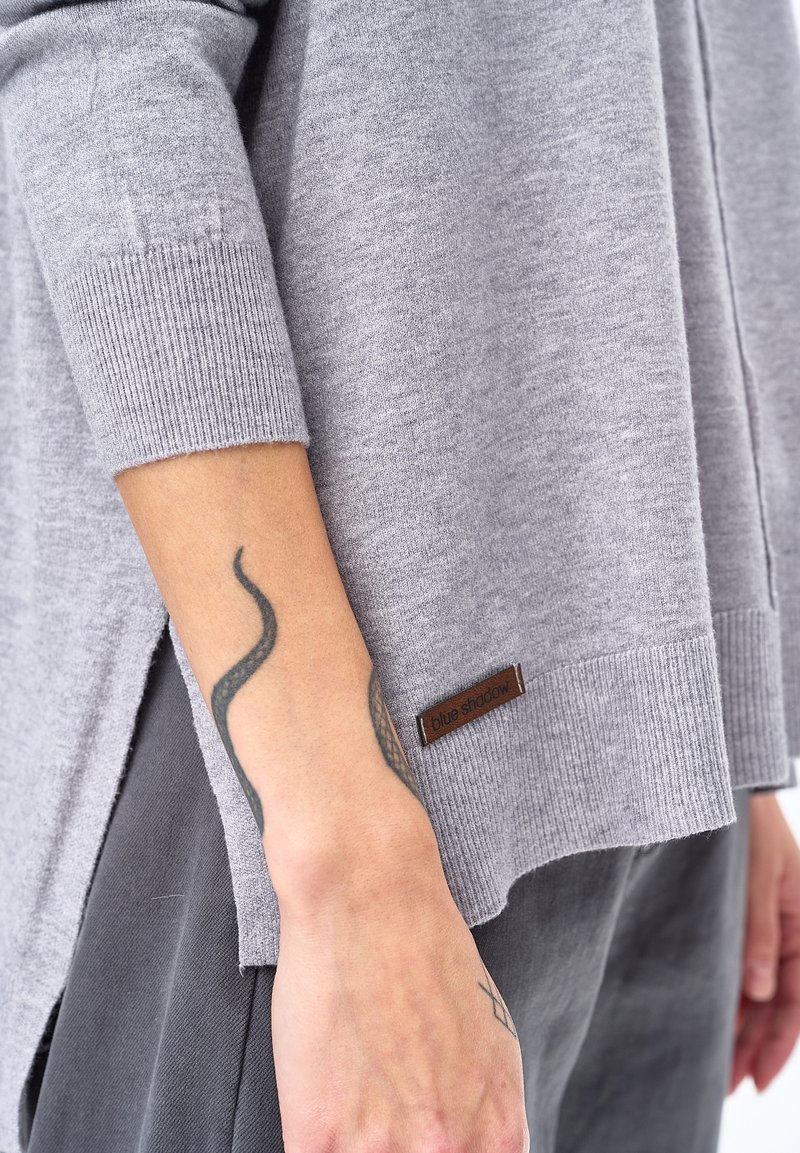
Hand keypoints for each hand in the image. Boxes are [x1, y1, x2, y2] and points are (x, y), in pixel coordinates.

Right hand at [270, 801, 528, 1152]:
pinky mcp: (317, 1133)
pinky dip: (315, 1144)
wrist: (368, 894)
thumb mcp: (491, 1044)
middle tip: (379, 1124)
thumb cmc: (428, 954)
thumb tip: (471, 1149)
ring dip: (354, 1146)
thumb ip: (485, 1116)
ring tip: (348, 1109)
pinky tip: (316, 1113)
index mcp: (497, 1131)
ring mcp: (381, 1149)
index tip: (412, 1140)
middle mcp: (446, 1149)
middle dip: (395, 1152)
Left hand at [729, 792, 799, 1093]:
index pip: (798, 999)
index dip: (780, 1043)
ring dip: (742, 1028)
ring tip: (719, 1068)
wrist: (721, 782)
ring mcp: (763, 925)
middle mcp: (788, 929)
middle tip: (728, 1085)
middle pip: (777, 1003)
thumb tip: (760, 991)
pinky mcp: (738, 916)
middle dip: (756, 1046)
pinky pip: (740, 967)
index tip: (757, 1080)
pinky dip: (730, 997)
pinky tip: (716, 1021)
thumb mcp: (756, 877)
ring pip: (758, 990)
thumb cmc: (747, 822)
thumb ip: (760, 932)